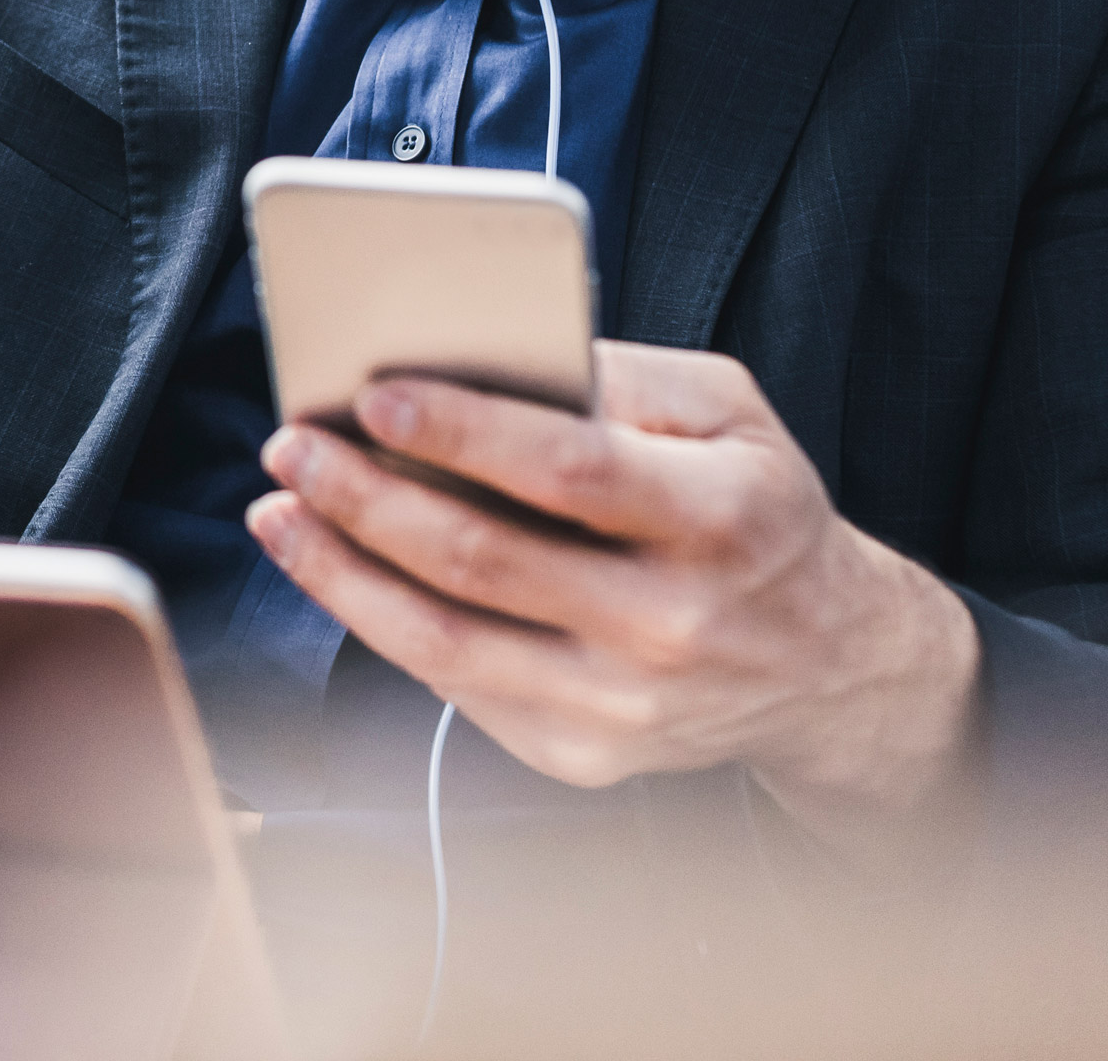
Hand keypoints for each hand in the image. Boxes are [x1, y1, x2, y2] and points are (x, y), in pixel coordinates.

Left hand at [247, 341, 978, 856]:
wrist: (829, 663)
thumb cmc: (755, 507)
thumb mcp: (726, 411)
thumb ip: (618, 373)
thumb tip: (486, 352)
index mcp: (718, 516)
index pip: (569, 471)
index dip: (462, 431)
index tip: (371, 392)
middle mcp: (673, 622)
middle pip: (485, 558)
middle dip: (365, 496)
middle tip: (290, 445)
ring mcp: (626, 704)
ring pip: (447, 640)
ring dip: (341, 571)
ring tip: (278, 511)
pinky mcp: (585, 754)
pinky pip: (457, 685)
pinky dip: (380, 623)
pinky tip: (335, 570)